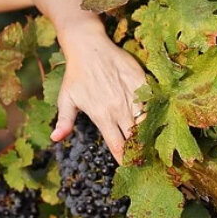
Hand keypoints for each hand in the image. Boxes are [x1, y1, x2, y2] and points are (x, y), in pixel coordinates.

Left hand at [50, 25, 145, 161]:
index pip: (117, 145)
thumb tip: (55, 139)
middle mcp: (119, 108)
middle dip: (141, 151)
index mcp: (102, 116)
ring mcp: (132, 95)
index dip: (125, 160)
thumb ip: (64, 121)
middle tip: (147, 162)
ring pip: (147, 121)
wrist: (88, 46)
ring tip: (156, 147)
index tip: (130, 171)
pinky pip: (153, 102)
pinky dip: (156, 113)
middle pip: (135, 137)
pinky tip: (161, 122)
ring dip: (151, 135)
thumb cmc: (76, 75)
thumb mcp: (66, 99)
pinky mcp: (141, 82)